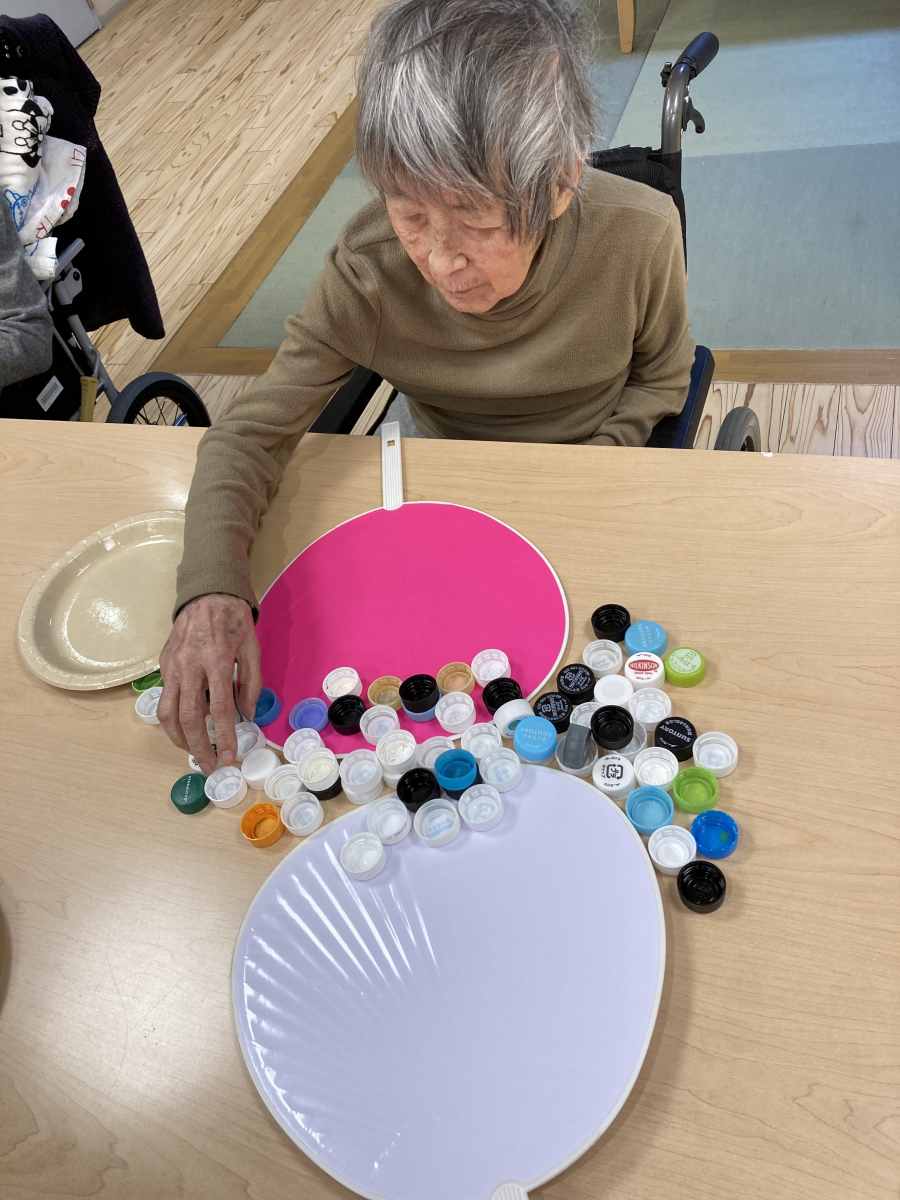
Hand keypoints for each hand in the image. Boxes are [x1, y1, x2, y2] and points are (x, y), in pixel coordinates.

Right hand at [157, 593, 261, 773]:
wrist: (207, 592)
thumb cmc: (234, 620)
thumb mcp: (253, 648)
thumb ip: (251, 683)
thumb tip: (248, 715)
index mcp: (216, 660)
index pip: (219, 709)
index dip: (224, 737)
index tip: (229, 757)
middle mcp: (189, 665)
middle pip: (187, 717)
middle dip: (198, 747)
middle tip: (209, 765)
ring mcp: (171, 665)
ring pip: (166, 712)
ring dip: (178, 738)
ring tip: (193, 751)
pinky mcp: (162, 664)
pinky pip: (164, 697)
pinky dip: (173, 718)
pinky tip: (186, 726)